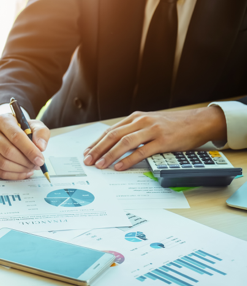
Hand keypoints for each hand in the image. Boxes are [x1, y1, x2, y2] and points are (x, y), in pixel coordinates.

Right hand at [0, 113, 49, 179]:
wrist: (5, 131)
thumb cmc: (20, 129)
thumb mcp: (33, 125)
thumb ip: (41, 132)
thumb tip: (40, 147)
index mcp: (2, 120)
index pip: (16, 137)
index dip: (29, 150)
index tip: (40, 159)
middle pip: (8, 152)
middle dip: (25, 161)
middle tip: (37, 165)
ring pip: (2, 164)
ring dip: (20, 169)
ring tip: (30, 168)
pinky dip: (13, 175)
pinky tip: (23, 172)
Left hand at [83, 107, 227, 170]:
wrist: (198, 122)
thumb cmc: (172, 125)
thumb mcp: (149, 123)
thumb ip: (133, 131)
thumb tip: (114, 145)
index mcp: (135, 118)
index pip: (110, 131)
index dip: (96, 142)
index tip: (87, 153)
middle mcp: (141, 122)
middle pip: (113, 135)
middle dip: (98, 149)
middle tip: (88, 160)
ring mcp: (152, 130)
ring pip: (125, 142)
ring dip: (110, 155)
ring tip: (100, 165)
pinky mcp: (163, 141)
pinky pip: (142, 151)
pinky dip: (129, 160)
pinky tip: (120, 167)